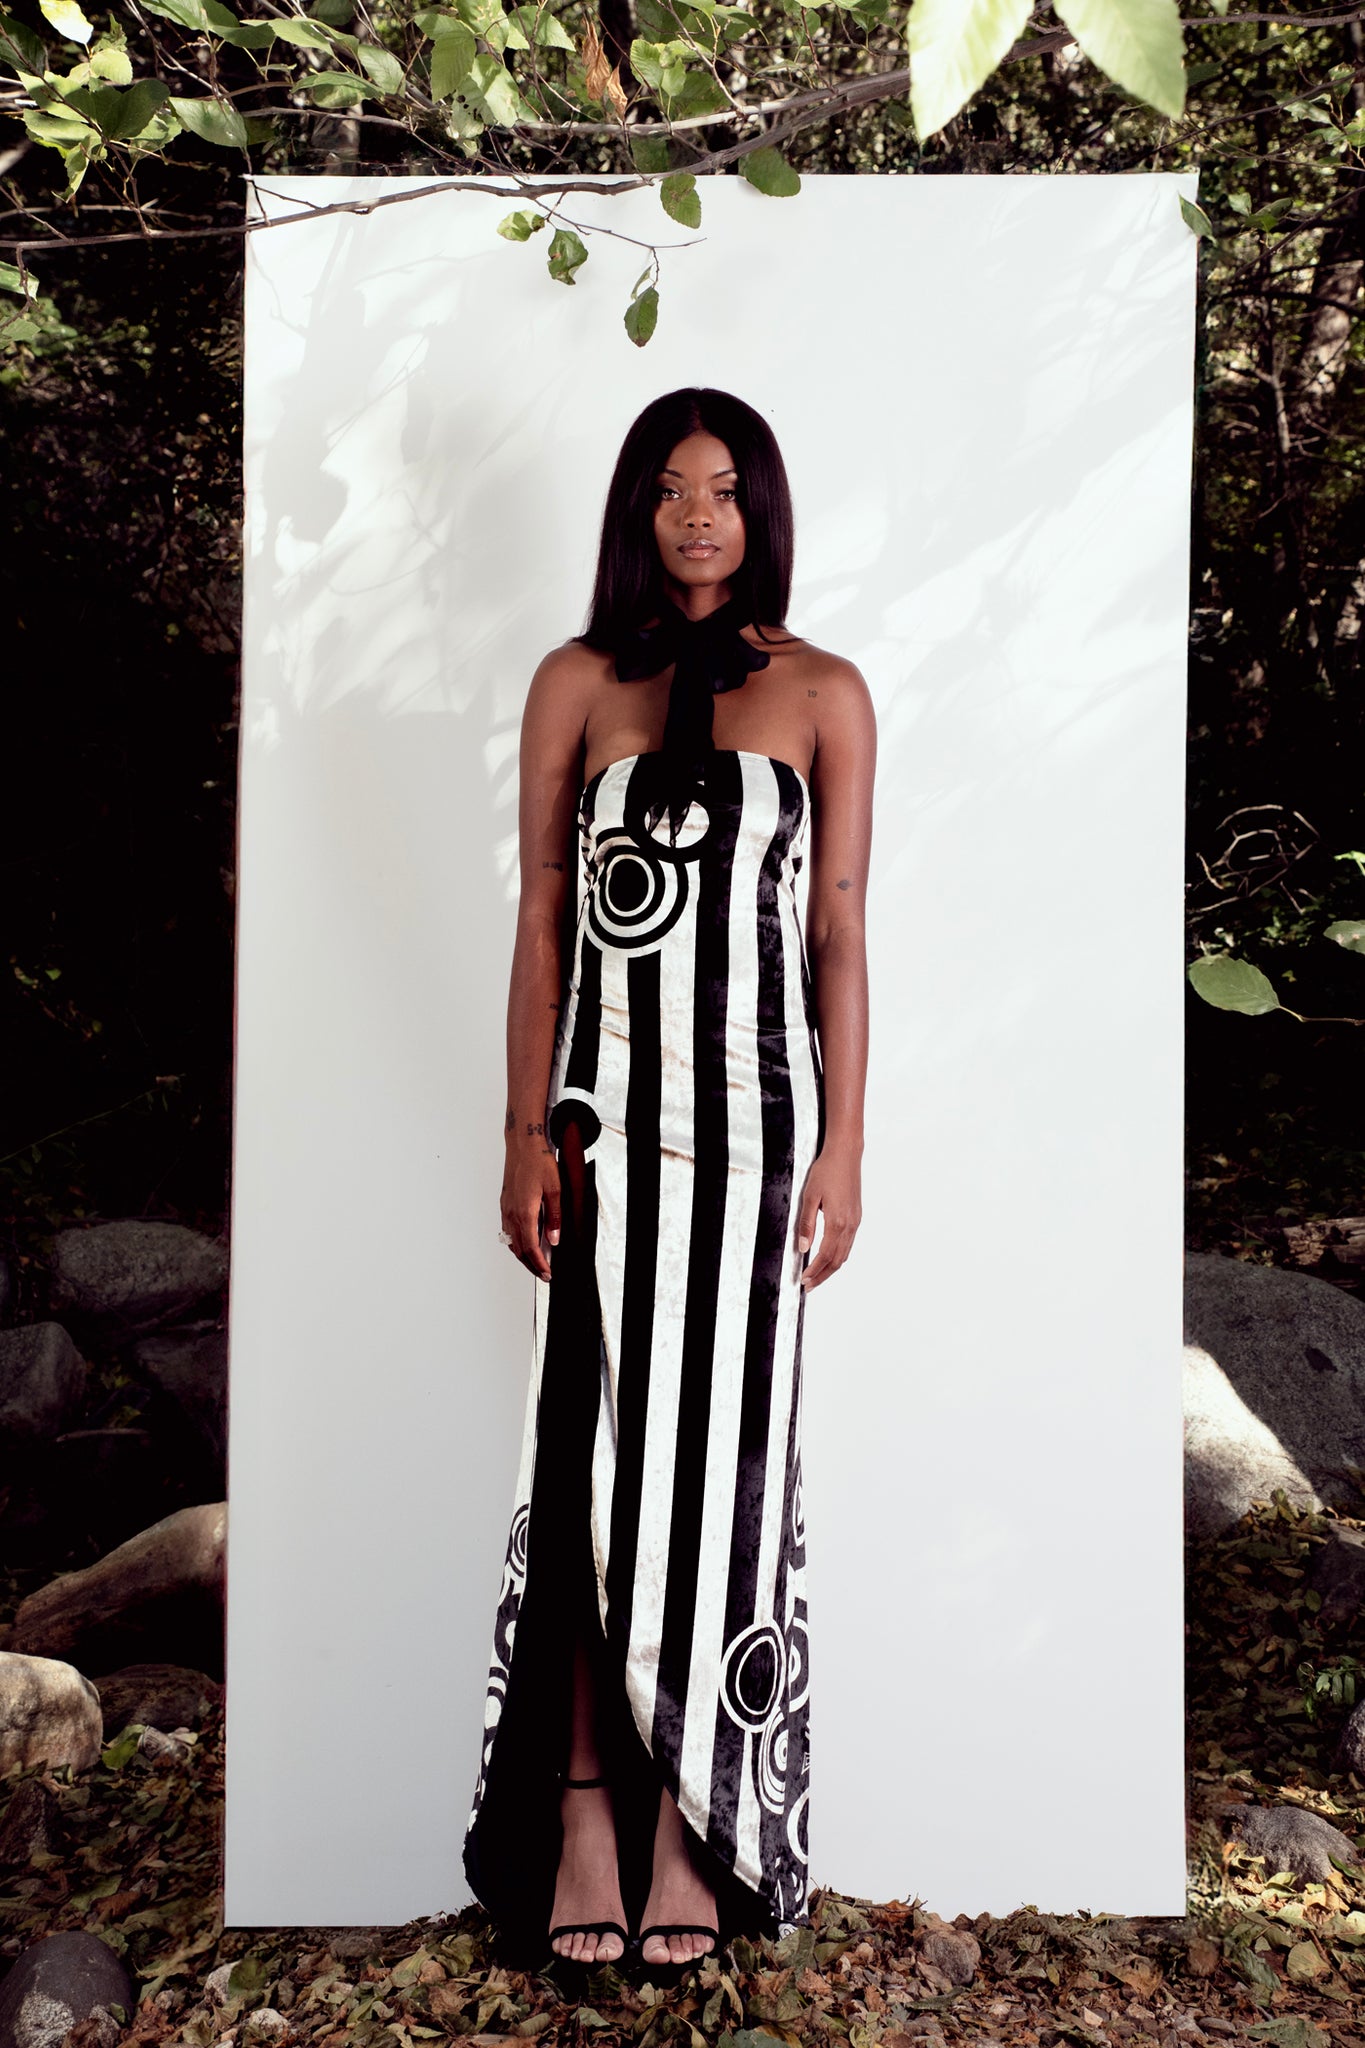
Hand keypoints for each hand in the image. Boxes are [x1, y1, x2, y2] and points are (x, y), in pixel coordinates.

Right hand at [500, 1141, 561, 1280]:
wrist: (523, 1145)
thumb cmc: (539, 1163)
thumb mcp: (555, 1190)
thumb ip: (554, 1217)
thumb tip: (553, 1239)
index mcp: (524, 1212)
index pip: (530, 1247)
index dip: (539, 1264)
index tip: (548, 1274)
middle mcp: (511, 1213)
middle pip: (518, 1249)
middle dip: (531, 1265)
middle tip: (544, 1274)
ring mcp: (506, 1209)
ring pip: (511, 1241)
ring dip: (522, 1255)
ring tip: (536, 1263)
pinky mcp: (505, 1204)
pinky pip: (508, 1230)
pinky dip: (516, 1243)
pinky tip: (525, 1242)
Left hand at [795, 1143, 860, 1290]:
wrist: (846, 1154)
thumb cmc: (826, 1171)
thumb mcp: (810, 1196)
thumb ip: (806, 1224)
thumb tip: (803, 1247)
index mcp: (837, 1222)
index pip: (825, 1255)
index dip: (814, 1271)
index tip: (803, 1280)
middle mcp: (850, 1225)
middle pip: (837, 1260)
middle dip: (822, 1275)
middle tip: (808, 1286)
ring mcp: (855, 1221)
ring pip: (844, 1254)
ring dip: (831, 1268)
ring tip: (817, 1276)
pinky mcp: (856, 1216)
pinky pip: (848, 1243)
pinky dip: (838, 1256)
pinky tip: (829, 1257)